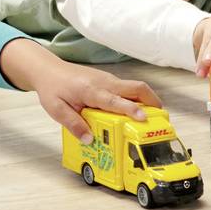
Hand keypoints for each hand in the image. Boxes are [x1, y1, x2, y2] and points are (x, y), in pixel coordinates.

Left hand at [0, 38, 160, 142]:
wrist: (49, 69)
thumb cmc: (53, 89)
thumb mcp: (56, 110)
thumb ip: (73, 124)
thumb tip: (90, 139)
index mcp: (91, 90)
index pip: (115, 100)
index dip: (130, 109)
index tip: (143, 118)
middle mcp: (104, 83)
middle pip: (136, 88)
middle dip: (152, 102)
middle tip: (161, 119)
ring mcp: (109, 80)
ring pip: (135, 88)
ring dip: (147, 101)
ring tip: (154, 119)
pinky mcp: (109, 81)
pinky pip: (127, 89)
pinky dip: (137, 99)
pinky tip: (135, 113)